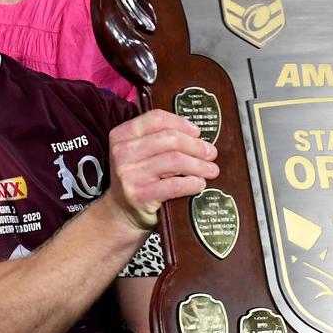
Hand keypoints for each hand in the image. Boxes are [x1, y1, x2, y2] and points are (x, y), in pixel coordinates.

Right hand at [107, 110, 218, 229]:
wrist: (121, 213)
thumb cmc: (137, 178)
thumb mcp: (139, 153)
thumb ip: (158, 139)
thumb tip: (197, 135)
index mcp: (121, 135)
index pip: (155, 118)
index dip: (181, 123)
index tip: (197, 132)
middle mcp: (122, 152)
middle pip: (169, 139)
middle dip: (196, 145)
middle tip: (211, 153)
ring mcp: (128, 174)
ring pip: (174, 160)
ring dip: (199, 165)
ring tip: (211, 169)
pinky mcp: (139, 195)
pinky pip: (174, 185)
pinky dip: (192, 183)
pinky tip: (199, 183)